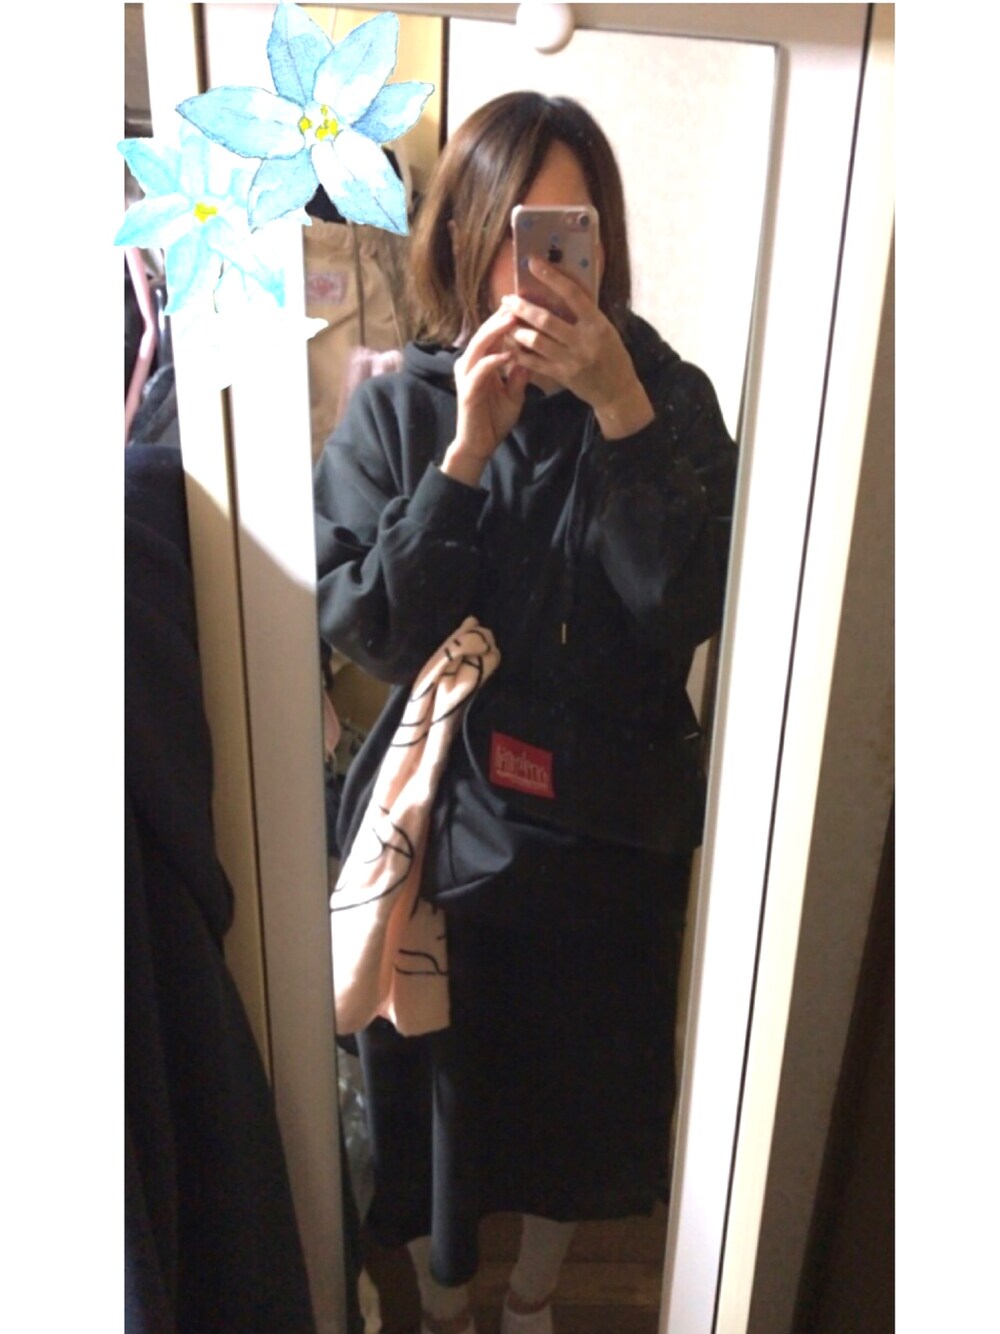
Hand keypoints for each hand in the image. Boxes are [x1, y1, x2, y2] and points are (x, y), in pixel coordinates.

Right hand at [442, 307, 529, 486]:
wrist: (480, 444)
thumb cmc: (495, 419)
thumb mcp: (515, 393)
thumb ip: (520, 374)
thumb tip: (532, 353)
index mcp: (482, 361)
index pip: (494, 334)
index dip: (507, 319)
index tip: (527, 306)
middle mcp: (471, 363)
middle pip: (485, 332)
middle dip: (502, 317)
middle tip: (520, 302)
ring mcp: (467, 375)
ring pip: (479, 345)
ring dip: (496, 332)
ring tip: (513, 320)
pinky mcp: (467, 390)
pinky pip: (480, 370)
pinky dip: (493, 360)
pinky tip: (509, 354)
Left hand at [502, 258, 654, 438]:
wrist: (617, 391)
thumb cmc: (612, 354)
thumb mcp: (605, 329)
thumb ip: (585, 312)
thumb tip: (561, 285)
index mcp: (598, 324)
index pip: (572, 294)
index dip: (551, 277)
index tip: (533, 262)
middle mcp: (584, 341)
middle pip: (546, 320)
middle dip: (522, 308)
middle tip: (507, 299)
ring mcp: (572, 360)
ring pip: (536, 341)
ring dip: (517, 330)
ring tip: (506, 322)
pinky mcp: (562, 376)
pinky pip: (534, 363)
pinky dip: (520, 353)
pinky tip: (510, 344)